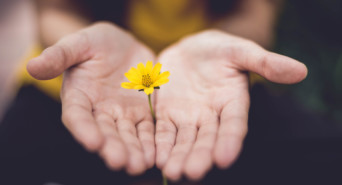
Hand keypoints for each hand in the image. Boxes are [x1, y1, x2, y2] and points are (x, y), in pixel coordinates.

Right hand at [27, 22, 155, 174]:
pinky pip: (146, 129)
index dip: (84, 129)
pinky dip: (150, 142)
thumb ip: (59, 55)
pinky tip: (155, 155)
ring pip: (127, 135)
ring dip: (133, 151)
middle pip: (105, 132)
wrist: (122, 45)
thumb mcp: (79, 43)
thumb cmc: (96, 43)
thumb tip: (32, 66)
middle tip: (120, 162)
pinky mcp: (142, 112)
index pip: (78, 116)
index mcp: (79, 96)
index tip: (93, 142)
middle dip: (112, 147)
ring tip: (139, 165)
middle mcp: (99, 110)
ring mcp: (122, 113)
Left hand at [155, 30, 306, 180]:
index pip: (234, 125)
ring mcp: (188, 117)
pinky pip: (163, 132)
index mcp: (232, 102)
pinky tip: (156, 158)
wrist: (190, 50)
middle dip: (200, 156)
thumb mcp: (240, 50)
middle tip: (192, 172)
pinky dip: (160, 144)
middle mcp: (211, 116)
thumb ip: (265, 62)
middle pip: (207, 139)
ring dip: (178, 156)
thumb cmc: (219, 50)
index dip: (230, 141)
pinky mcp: (167, 114)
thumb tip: (300, 71)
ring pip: (184, 140)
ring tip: (172, 171)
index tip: (224, 158)